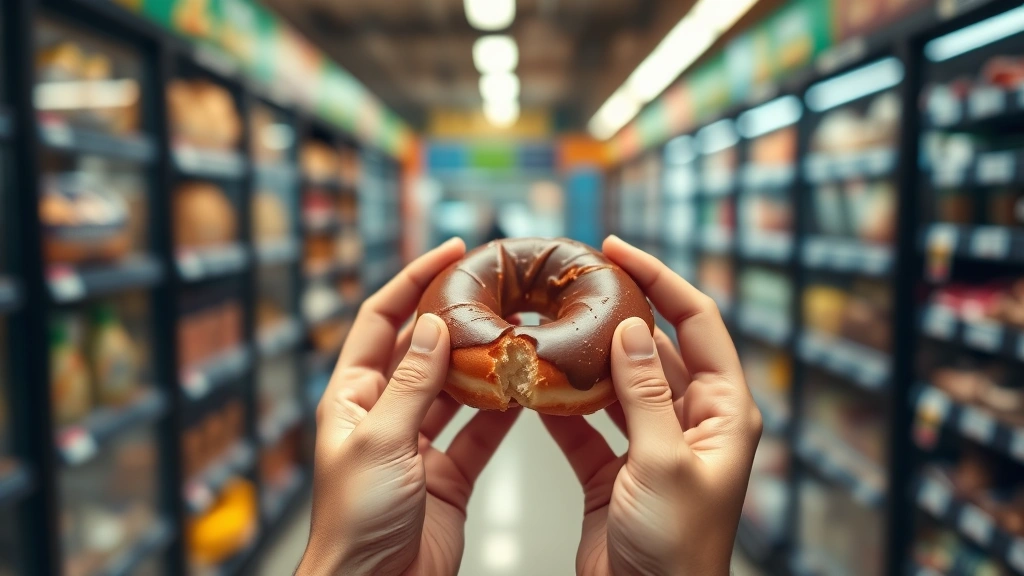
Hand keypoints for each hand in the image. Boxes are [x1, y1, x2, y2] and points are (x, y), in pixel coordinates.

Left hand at [298, 239, 521, 575]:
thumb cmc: (357, 522)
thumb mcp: (382, 441)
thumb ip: (412, 383)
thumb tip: (432, 326)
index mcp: (353, 396)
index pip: (381, 320)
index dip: (412, 280)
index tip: (450, 253)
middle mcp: (384, 412)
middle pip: (423, 348)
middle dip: (459, 317)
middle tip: (498, 289)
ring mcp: (417, 442)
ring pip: (457, 387)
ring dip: (486, 362)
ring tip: (520, 332)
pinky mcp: (447, 472)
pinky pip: (480, 430)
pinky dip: (504, 411)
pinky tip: (527, 392)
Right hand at [541, 236, 762, 575]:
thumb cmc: (677, 549)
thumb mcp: (664, 462)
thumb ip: (647, 393)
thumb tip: (631, 331)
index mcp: (724, 412)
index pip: (698, 322)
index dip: (661, 278)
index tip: (617, 250)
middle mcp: (692, 421)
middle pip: (656, 347)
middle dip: (617, 312)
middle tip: (574, 282)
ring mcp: (652, 443)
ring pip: (618, 382)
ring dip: (586, 357)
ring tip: (549, 324)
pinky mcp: (614, 469)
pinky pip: (586, 423)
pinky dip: (562, 404)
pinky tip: (534, 386)